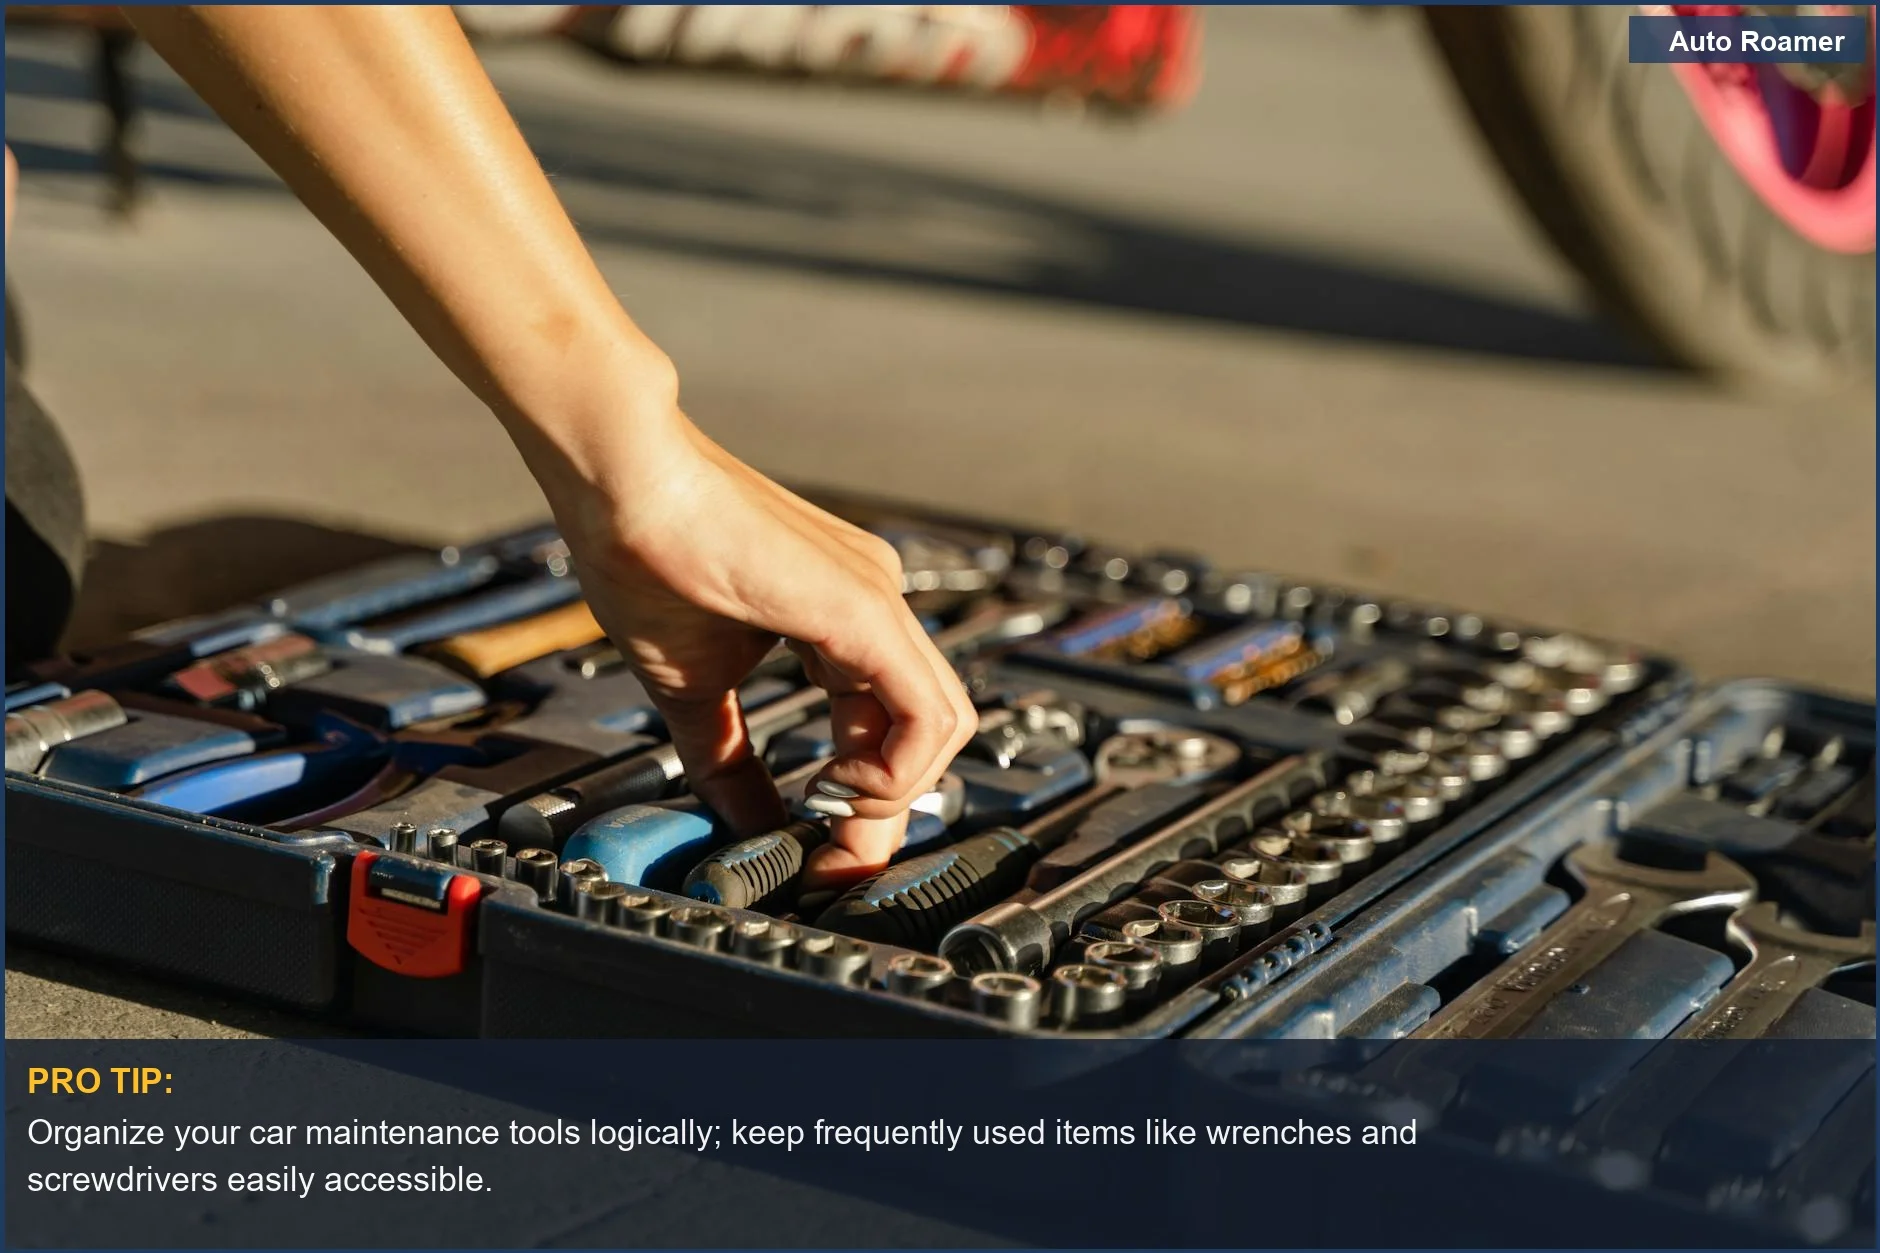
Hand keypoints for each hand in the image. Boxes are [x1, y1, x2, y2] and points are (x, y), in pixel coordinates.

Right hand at [531, 400, 977, 890]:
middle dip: (888, 809)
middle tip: (836, 855)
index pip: (890, 725)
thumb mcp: (695, 687)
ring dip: (895, 793)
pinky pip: (925, 709)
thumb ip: (729, 760)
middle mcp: (874, 604)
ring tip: (830, 809)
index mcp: (840, 618)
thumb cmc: (644, 555)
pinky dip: (897, 769)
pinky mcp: (865, 608)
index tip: (826, 851)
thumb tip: (746, 825)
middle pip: (929, 729)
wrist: (623, 482)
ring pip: (945, 721)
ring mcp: (878, 599)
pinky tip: (839, 782)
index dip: (866, 800)